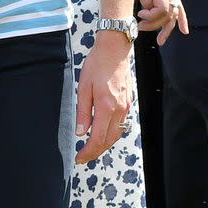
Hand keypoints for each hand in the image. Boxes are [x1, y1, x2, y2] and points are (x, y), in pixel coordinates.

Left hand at [75, 31, 130, 164]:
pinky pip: (121, 125)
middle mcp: (119, 109)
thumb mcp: (83, 88)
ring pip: (116, 134)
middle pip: (108, 140)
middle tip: (83, 157)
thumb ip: (82, 112)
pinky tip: (102, 134)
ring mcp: (126, 106)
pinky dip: (111, 134)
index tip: (79, 158)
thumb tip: (80, 133)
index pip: (97, 138)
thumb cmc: (96, 65)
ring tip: (91, 148)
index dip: (88, 151)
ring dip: (104, 144)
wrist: (114, 49)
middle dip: (95, 152)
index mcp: (106, 106)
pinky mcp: (128, 102)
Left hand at [136, 0, 188, 45]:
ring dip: (167, 28)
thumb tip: (150, 11)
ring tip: (160, 41)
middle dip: (154, 24)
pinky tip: (184, 31)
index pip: (162, 8)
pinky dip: (182, 20)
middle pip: (167, 14)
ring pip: (173, 14)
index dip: (151, 16)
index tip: (139, 14)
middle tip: (140, 26)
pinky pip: (178, 8)